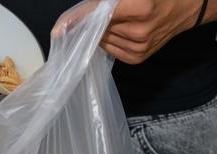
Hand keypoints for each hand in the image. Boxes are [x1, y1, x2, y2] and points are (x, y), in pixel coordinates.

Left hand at [52, 0, 216, 64]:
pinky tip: (118, 33)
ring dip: (100, 33)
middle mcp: (140, 30)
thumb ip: (107, 3)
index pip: (100, 15)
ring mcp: (139, 47)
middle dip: (90, 24)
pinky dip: (108, 41)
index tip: (59, 29)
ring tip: (114, 23)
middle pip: (99, 30)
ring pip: (102, 41)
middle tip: (90, 19)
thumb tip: (83, 15)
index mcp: (141, 8)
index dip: (79, 20)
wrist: (186, 9)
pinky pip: (110, 50)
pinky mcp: (137, 58)